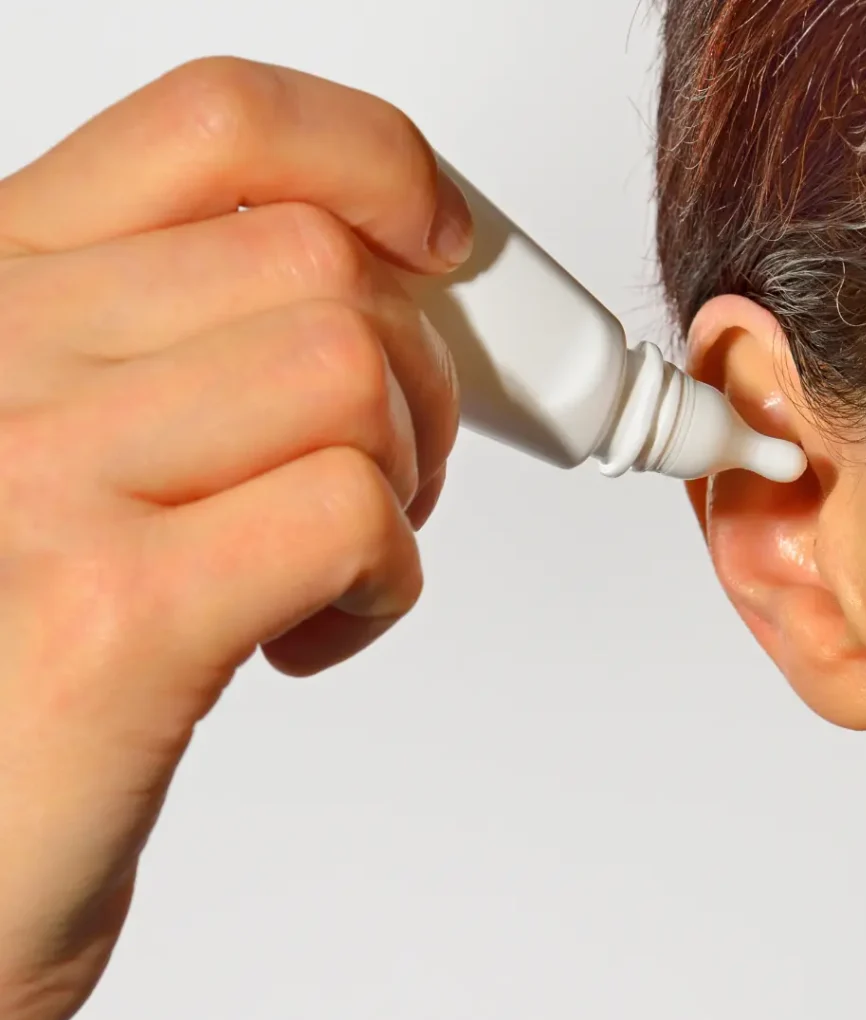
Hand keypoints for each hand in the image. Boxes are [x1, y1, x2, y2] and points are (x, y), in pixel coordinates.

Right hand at [0, 57, 470, 1019]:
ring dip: (401, 478)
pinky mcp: (114, 614)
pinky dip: (387, 577)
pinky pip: (349, 510)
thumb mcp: (72, 443)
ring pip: (350, 375)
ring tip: (337, 558)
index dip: (366, 159)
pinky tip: (315, 628)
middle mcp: (6, 356)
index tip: (435, 234)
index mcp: (9, 292)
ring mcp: (43, 476)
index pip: (221, 130)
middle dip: (416, 374)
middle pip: (323, 268)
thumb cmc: (10, 657)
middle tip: (391, 466)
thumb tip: (371, 301)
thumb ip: (194, 349)